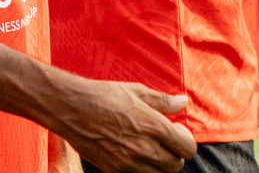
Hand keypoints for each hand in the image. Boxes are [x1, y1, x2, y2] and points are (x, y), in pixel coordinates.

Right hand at [43, 76, 196, 172]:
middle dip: (175, 154)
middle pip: (175, 165)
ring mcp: (127, 163)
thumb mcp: (138, 92)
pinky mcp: (112, 170)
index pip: (186, 148)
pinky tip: (136, 156)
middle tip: (167, 142)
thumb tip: (182, 102)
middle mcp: (144, 149)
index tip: (177, 132)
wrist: (71, 109)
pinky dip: (142, 170)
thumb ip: (164, 101)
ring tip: (152, 149)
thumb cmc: (105, 97)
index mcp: (154, 127)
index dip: (186, 142)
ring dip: (160, 165)